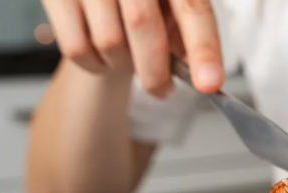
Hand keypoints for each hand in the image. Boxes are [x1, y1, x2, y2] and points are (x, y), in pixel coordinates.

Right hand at [41, 0, 223, 96]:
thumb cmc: (144, 1)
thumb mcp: (172, 6)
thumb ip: (188, 33)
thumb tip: (202, 74)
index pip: (192, 9)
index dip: (203, 48)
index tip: (210, 83)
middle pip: (143, 25)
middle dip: (156, 72)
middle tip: (163, 90)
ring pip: (109, 42)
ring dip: (122, 66)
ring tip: (127, 55)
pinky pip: (77, 49)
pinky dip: (94, 65)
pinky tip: (102, 53)